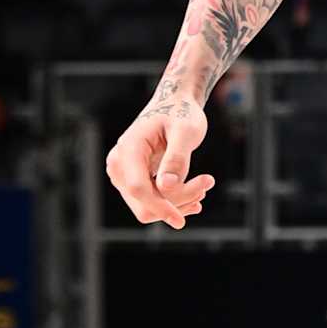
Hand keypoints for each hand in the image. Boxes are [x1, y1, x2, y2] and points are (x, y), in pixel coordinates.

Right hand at [106, 94, 212, 229]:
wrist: (174, 105)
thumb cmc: (180, 113)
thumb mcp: (185, 131)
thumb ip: (177, 158)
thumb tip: (167, 187)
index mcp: (128, 149)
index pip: (138, 188)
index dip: (159, 207)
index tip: (181, 221)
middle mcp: (119, 165)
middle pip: (145, 202)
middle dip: (177, 201)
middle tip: (207, 183)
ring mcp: (123, 175)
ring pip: (149, 207)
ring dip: (179, 202)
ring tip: (204, 184)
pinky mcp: (133, 181)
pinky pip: (151, 203)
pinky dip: (174, 202)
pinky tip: (196, 193)